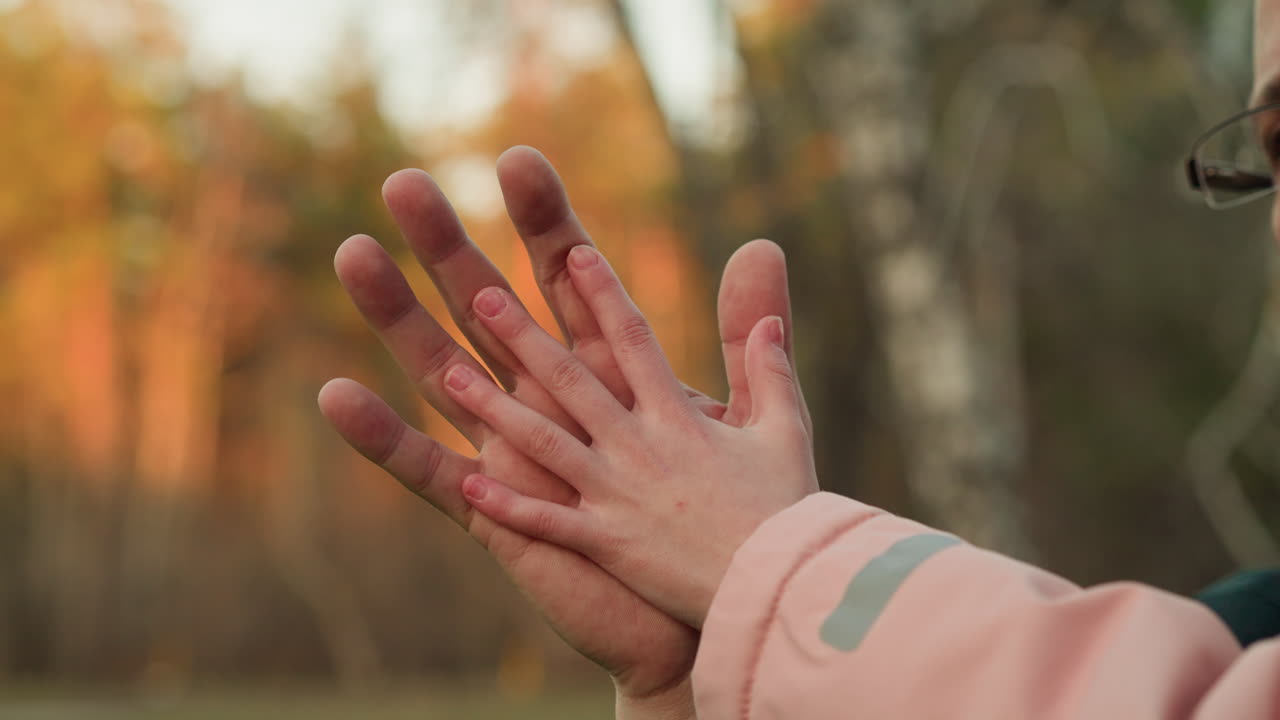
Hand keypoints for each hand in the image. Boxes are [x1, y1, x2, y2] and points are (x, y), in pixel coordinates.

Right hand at [318, 147, 804, 699]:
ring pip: (443, 372)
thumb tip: (763, 243)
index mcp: (604, 372)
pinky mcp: (496, 512)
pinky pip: (428, 472)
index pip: (566, 279)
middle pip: (488, 309)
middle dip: (450, 247)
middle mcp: (548, 402)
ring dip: (398, 317)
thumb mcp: (746, 415)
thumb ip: (751, 338)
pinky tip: (333, 396)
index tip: (519, 160)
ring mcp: (515, 451)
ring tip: (354, 254)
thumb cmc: (723, 514)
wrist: (711, 606)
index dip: (544, 222)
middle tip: (407, 183)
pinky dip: (383, 440)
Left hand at [445, 245, 819, 627]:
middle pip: (571, 381)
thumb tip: (769, 321)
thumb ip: (770, 371)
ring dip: (494, 408)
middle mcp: (639, 446)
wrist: (779, 589)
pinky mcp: (607, 543)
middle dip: (524, 336)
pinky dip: (509, 506)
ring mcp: (618, 495)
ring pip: (545, 443)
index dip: (601, 293)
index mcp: (678, 417)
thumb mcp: (785, 431)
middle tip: (482, 297)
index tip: (573, 253)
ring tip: (450, 375)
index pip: (633, 340)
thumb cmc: (788, 510)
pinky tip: (470, 485)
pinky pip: (549, 522)